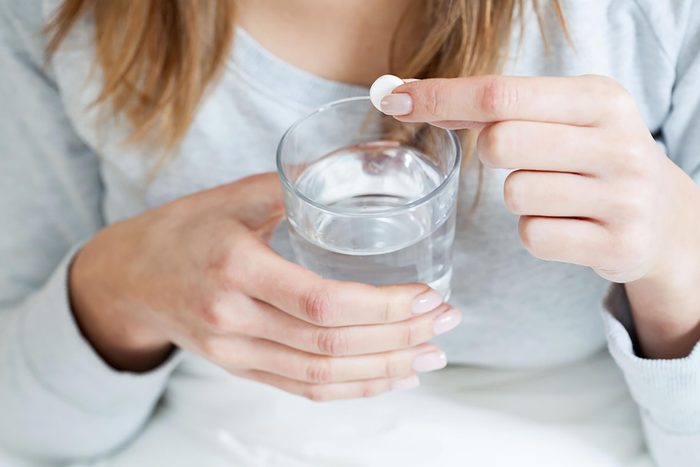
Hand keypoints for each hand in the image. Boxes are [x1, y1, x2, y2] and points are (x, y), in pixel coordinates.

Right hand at [70, 173, 460, 399]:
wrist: (129, 278)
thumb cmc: (183, 230)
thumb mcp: (230, 196)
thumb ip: (291, 189)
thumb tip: (353, 171)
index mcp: (235, 268)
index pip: (322, 303)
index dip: (383, 307)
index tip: (428, 296)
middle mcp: (233, 319)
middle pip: (330, 345)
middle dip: (398, 337)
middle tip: (445, 322)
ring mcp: (234, 353)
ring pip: (321, 376)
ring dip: (384, 370)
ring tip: (430, 356)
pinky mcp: (240, 369)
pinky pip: (302, 389)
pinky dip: (352, 389)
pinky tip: (388, 378)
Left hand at [384, 75, 699, 357]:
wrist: (663, 216)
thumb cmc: (593, 156)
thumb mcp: (562, 116)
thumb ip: (493, 107)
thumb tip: (406, 96)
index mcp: (600, 100)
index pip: (500, 94)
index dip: (440, 97)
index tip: (395, 99)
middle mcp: (617, 144)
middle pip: (501, 144)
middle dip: (492, 152)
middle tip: (522, 157)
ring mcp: (622, 198)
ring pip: (514, 195)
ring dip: (519, 197)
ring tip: (558, 194)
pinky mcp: (617, 245)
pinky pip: (533, 237)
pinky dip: (536, 232)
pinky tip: (567, 224)